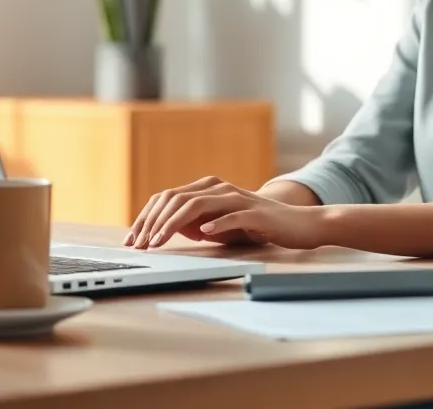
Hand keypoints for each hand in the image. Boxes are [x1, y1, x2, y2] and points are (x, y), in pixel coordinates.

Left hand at [124, 176, 326, 250]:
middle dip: (154, 222)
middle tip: (141, 244)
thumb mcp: (221, 224)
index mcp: (208, 189)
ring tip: (159, 241)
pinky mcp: (255, 212)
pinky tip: (203, 233)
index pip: (169, 198)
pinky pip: (232, 215)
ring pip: (198, 205)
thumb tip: (174, 228)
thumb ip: (198, 222)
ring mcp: (237, 198)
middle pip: (177, 199)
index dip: (148, 217)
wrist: (298, 224)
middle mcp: (219, 189)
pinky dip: (216, 224)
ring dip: (174, 224)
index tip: (133, 238)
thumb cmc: (258, 226)